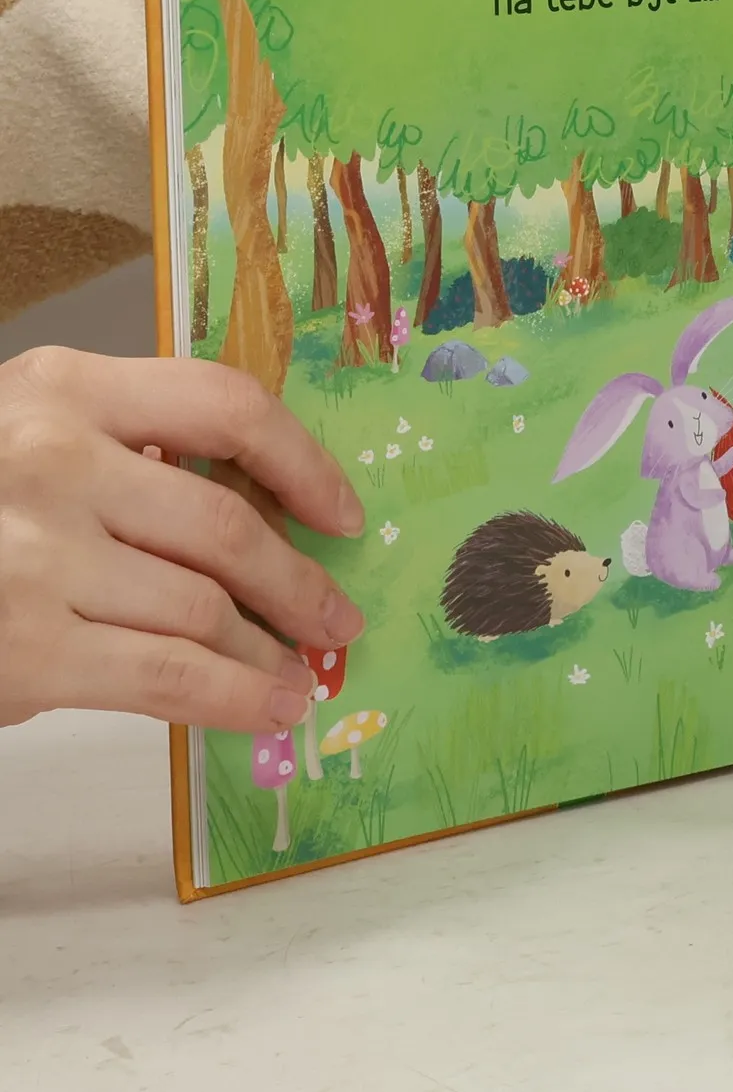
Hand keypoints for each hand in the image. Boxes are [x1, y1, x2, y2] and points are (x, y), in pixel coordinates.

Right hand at [0, 349, 365, 734]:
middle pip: (227, 523)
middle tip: (337, 614)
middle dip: (298, 581)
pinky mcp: (25, 649)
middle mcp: (52, 459)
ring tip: (303, 670)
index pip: (228, 406)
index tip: (341, 511)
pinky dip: (235, 694)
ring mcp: (36, 556)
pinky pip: (167, 674)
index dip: (305, 464)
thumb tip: (270, 511)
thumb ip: (132, 450)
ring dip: (272, 648)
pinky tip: (268, 703)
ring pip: (206, 607)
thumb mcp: (31, 436)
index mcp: (66, 388)